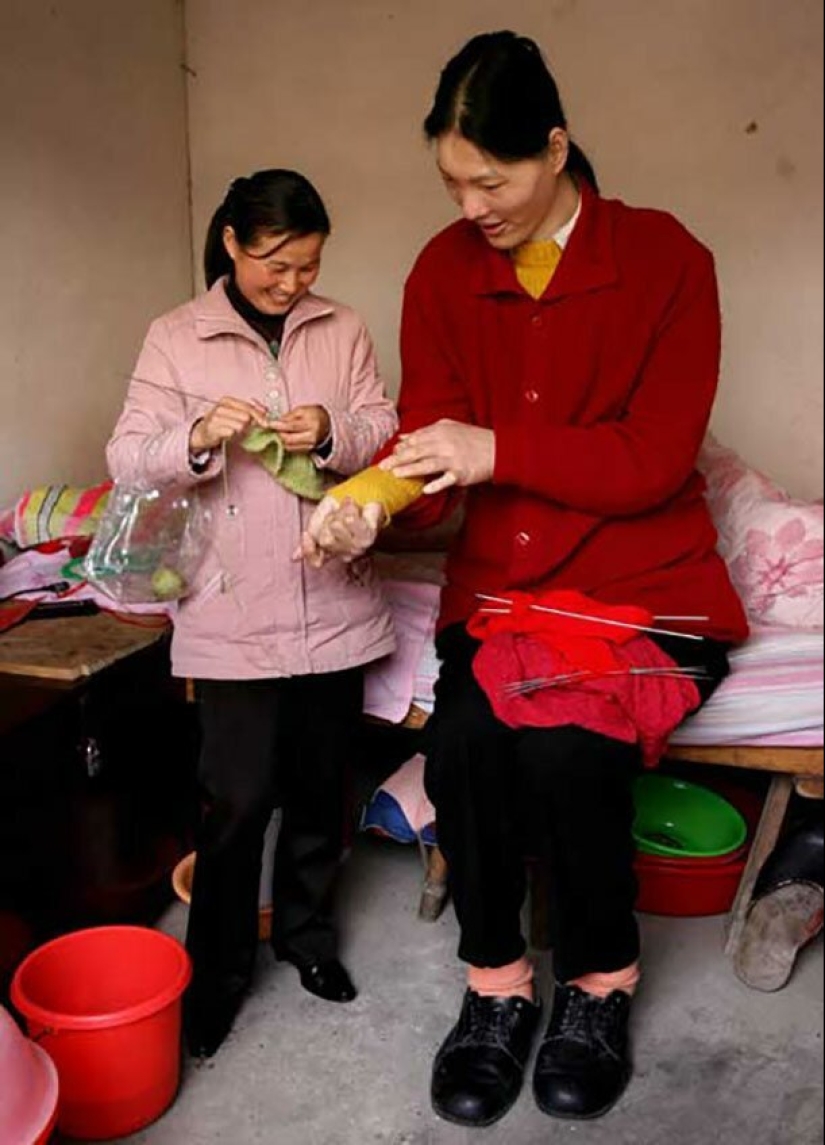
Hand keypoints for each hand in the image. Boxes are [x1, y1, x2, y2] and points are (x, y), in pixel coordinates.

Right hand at [190, 396, 267, 452]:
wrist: (204, 432)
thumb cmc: (222, 422)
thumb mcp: (236, 412)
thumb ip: (251, 409)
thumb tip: (266, 410)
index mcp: (227, 400)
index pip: (248, 407)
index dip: (260, 416)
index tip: (266, 423)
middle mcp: (221, 407)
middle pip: (246, 417)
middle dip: (249, 424)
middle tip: (246, 428)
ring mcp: (215, 417)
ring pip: (240, 426)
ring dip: (240, 431)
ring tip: (234, 430)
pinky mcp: (213, 429)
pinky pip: (231, 433)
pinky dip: (233, 436)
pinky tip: (228, 434)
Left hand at [268, 405, 330, 453]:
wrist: (329, 426)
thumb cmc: (316, 415)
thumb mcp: (304, 410)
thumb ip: (290, 416)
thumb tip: (276, 422)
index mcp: (311, 424)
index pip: (291, 426)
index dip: (278, 425)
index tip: (268, 423)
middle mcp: (311, 437)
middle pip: (288, 439)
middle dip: (277, 433)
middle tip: (270, 427)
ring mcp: (310, 446)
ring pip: (288, 445)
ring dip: (279, 439)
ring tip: (276, 432)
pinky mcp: (307, 451)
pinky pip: (291, 449)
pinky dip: (285, 443)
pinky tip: (283, 438)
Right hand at [295, 496, 384, 568]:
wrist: (360, 494)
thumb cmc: (339, 508)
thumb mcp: (317, 520)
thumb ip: (308, 539)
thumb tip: (294, 557)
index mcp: (329, 551)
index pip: (316, 560)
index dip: (309, 548)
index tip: (307, 534)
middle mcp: (344, 553)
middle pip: (326, 540)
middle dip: (327, 521)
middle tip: (335, 514)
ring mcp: (357, 546)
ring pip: (337, 529)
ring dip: (339, 513)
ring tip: (346, 507)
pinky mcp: (369, 535)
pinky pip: (352, 522)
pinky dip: (349, 509)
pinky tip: (351, 504)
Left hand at [379, 419, 495, 493]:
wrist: (498, 449)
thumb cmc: (473, 440)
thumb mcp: (449, 429)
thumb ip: (425, 433)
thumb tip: (402, 438)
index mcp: (441, 431)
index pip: (416, 439)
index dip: (401, 448)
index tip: (388, 455)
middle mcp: (445, 444)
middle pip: (417, 451)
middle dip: (398, 459)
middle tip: (382, 467)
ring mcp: (454, 459)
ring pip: (428, 464)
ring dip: (410, 470)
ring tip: (395, 475)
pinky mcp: (462, 473)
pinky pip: (447, 480)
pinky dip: (436, 484)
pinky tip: (425, 489)